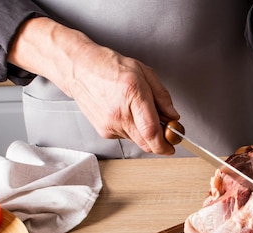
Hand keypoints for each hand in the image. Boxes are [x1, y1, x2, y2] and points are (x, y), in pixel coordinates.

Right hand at [8, 17, 179, 154]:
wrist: (79, 69)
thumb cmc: (110, 67)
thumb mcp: (144, 73)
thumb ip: (162, 96)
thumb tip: (173, 116)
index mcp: (132, 95)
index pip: (151, 132)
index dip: (165, 144)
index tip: (173, 145)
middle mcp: (120, 114)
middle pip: (147, 143)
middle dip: (160, 141)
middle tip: (164, 129)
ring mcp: (110, 125)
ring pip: (138, 140)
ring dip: (145, 132)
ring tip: (137, 111)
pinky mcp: (104, 131)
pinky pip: (126, 137)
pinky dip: (132, 129)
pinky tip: (125, 112)